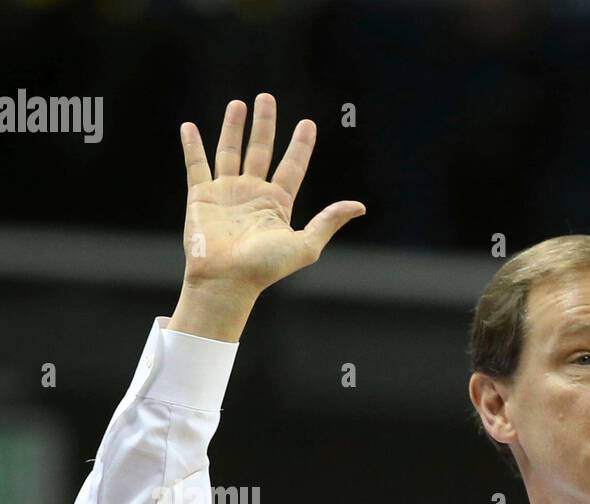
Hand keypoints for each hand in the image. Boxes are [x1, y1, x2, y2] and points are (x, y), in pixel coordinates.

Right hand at [178, 92, 363, 295]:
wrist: (227, 279)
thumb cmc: (266, 267)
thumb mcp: (305, 244)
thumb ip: (329, 222)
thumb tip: (360, 206)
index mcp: (278, 203)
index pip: (292, 166)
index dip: (301, 145)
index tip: (308, 124)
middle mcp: (253, 194)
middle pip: (261, 150)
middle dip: (265, 124)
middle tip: (267, 98)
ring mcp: (227, 193)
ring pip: (230, 151)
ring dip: (233, 127)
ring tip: (239, 104)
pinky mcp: (201, 196)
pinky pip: (196, 164)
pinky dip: (192, 145)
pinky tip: (189, 126)